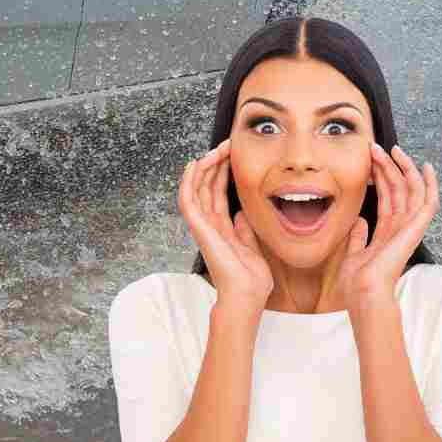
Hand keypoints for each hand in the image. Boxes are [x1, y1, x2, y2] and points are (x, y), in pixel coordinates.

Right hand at [179, 138, 274, 316]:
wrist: (246, 297)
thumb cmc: (251, 281)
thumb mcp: (253, 247)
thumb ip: (245, 229)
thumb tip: (242, 212)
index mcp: (223, 228)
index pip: (218, 193)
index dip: (224, 171)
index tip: (234, 153)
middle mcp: (210, 225)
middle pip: (207, 186)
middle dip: (216, 162)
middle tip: (227, 143)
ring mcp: (203, 227)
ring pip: (196, 188)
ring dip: (204, 166)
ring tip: (215, 149)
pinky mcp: (199, 229)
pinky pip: (188, 200)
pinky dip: (188, 181)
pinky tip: (193, 165)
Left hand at [338, 143, 438, 310]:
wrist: (364, 290)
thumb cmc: (358, 279)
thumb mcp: (354, 252)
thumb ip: (359, 236)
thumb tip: (360, 220)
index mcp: (387, 232)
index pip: (387, 197)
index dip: (380, 177)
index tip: (370, 159)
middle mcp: (401, 227)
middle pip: (398, 189)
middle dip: (387, 166)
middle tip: (375, 147)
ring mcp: (410, 227)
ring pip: (411, 189)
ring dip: (402, 168)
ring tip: (391, 149)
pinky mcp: (416, 228)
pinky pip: (429, 202)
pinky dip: (430, 184)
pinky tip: (426, 166)